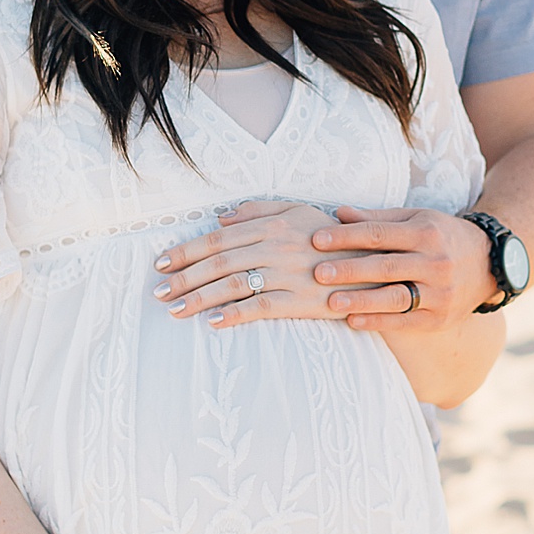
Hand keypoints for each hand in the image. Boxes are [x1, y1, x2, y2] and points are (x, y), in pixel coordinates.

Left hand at [153, 201, 343, 327]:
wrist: (375, 268)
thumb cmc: (334, 239)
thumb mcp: (301, 212)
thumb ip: (261, 210)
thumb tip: (222, 217)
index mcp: (274, 224)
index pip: (218, 238)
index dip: (186, 251)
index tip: (161, 263)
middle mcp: (277, 246)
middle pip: (219, 262)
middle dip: (183, 277)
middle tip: (158, 291)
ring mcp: (288, 274)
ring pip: (232, 285)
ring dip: (199, 298)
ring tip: (175, 310)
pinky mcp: (300, 301)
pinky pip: (260, 308)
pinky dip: (233, 314)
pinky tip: (213, 323)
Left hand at [311, 207, 499, 331]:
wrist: (490, 264)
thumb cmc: (442, 237)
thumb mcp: (416, 220)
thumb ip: (377, 219)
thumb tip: (338, 213)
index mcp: (426, 232)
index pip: (379, 234)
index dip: (346, 236)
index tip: (316, 240)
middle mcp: (435, 262)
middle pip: (385, 266)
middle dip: (349, 270)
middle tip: (317, 273)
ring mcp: (440, 292)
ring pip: (395, 297)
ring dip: (361, 300)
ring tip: (331, 302)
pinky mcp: (441, 318)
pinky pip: (405, 321)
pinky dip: (378, 322)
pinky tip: (353, 320)